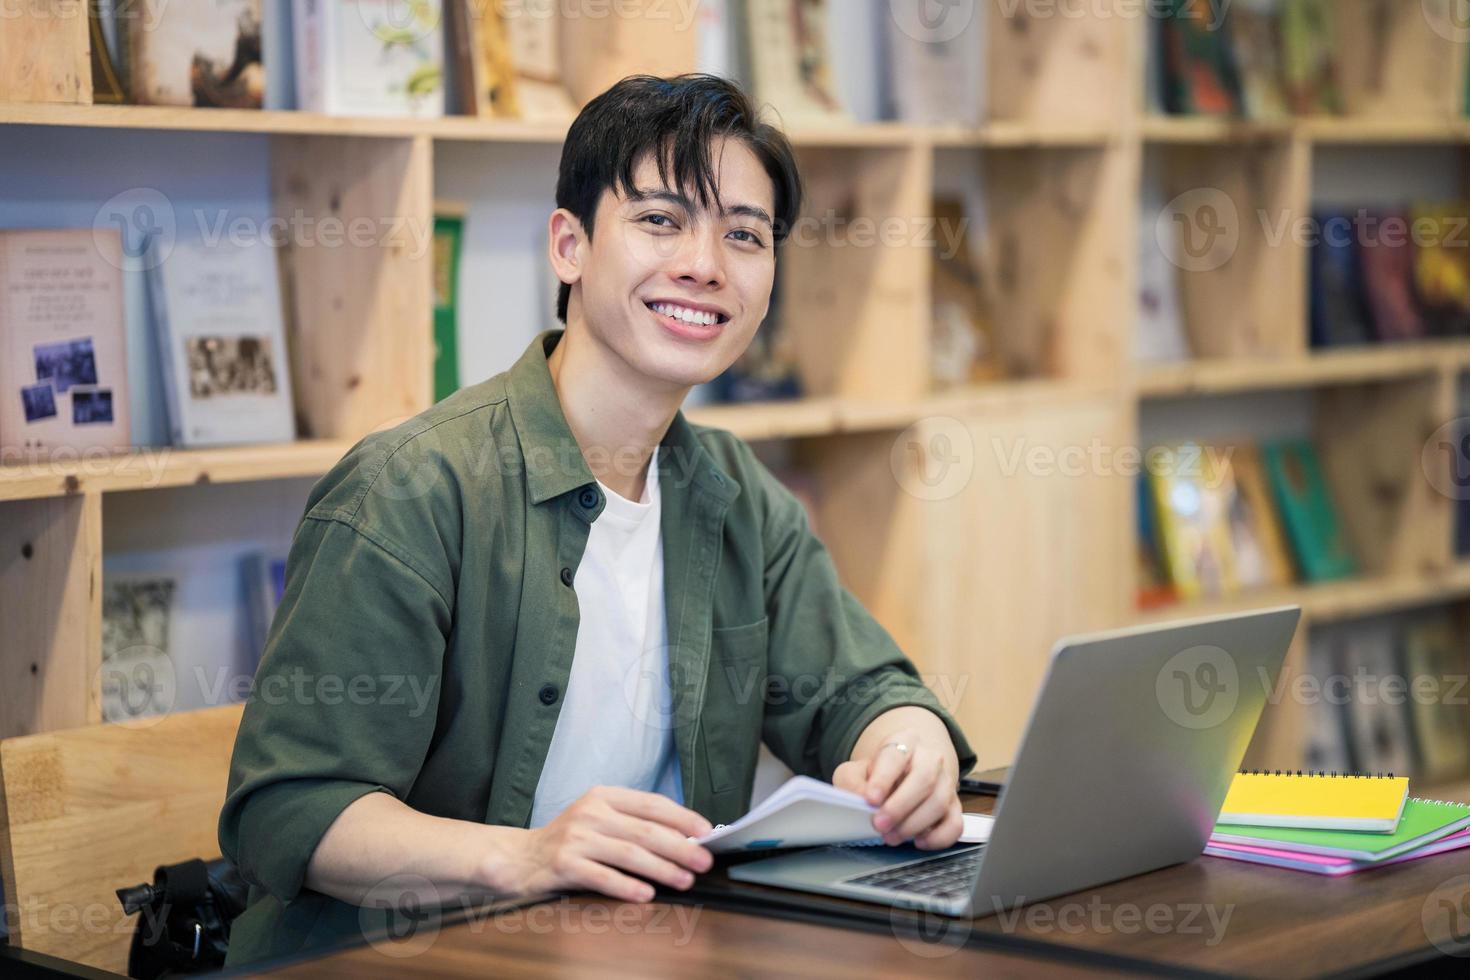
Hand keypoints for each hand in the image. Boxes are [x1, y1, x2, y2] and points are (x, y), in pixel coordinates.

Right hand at [516, 786, 714, 902]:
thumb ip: (633, 824)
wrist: (520, 858)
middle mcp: (590, 812)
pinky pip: (603, 877)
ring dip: (662, 869)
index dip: (682, 818)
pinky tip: (646, 895)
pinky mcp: (563, 864)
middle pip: (645, 830)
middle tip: (704, 862)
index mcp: (604, 796)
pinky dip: (627, 886)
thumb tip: (684, 839)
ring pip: (629, 853)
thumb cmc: (570, 841)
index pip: (652, 804)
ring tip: (684, 881)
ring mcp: (576, 838)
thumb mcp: (599, 820)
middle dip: (680, 847)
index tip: (707, 833)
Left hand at [832, 729, 962, 849]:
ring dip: (914, 825)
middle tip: (879, 824)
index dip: (883, 779)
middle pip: (924, 778)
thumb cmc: (875, 776)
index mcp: (905, 742)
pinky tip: (918, 842)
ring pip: (939, 802)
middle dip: (900, 806)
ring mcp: (946, 783)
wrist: (900, 778)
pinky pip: (955, 824)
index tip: (870, 800)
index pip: (895, 756)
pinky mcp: (954, 808)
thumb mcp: (854, 772)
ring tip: (891, 837)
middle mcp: (930, 759)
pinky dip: (938, 838)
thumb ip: (852, 782)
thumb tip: (861, 800)